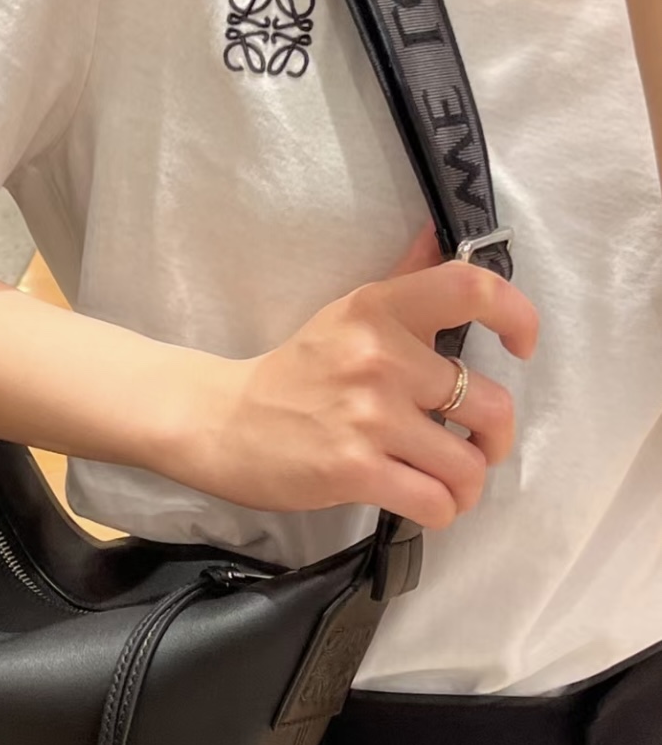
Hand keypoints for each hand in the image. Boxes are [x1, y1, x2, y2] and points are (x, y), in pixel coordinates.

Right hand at [176, 221, 539, 529]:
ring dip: (466, 485)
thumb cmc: (294, 372)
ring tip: (445, 482)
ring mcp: (368, 416)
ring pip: (468, 465)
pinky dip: (440, 510)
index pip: (472, 288)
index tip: (521, 346)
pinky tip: (422, 501)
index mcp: (378, 309)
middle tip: (473, 446)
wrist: (222, 422)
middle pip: (491, 405)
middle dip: (494, 439)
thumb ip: (404, 279)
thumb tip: (441, 234)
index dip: (518, 316)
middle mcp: (380, 356)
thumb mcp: (346, 313)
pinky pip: (436, 503)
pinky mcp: (355, 470)